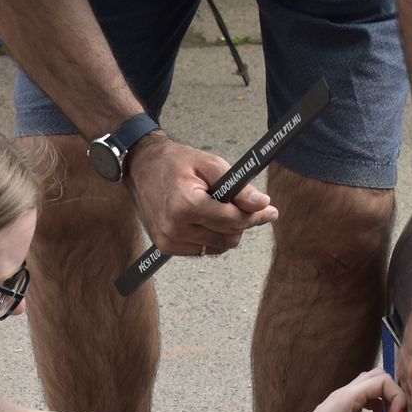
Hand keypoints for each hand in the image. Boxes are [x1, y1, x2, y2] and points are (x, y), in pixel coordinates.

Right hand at [125, 134, 277, 255]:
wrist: (142, 167)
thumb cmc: (174, 162)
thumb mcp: (210, 164)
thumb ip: (238, 187)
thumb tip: (262, 204)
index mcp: (185, 206)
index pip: (233, 220)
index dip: (255, 215)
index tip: (270, 211)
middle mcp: (175, 228)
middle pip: (228, 237)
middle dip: (238, 222)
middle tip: (237, 204)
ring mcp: (169, 240)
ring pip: (218, 247)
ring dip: (224, 230)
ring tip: (213, 208)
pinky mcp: (167, 247)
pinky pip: (203, 250)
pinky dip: (209, 236)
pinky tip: (201, 218)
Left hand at [262, 369, 411, 411]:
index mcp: (346, 398)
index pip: (382, 380)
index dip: (397, 396)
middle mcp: (343, 394)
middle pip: (379, 376)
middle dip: (394, 394)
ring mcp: (341, 399)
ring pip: (371, 384)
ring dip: (385, 398)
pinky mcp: (339, 407)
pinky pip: (364, 396)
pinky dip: (376, 404)